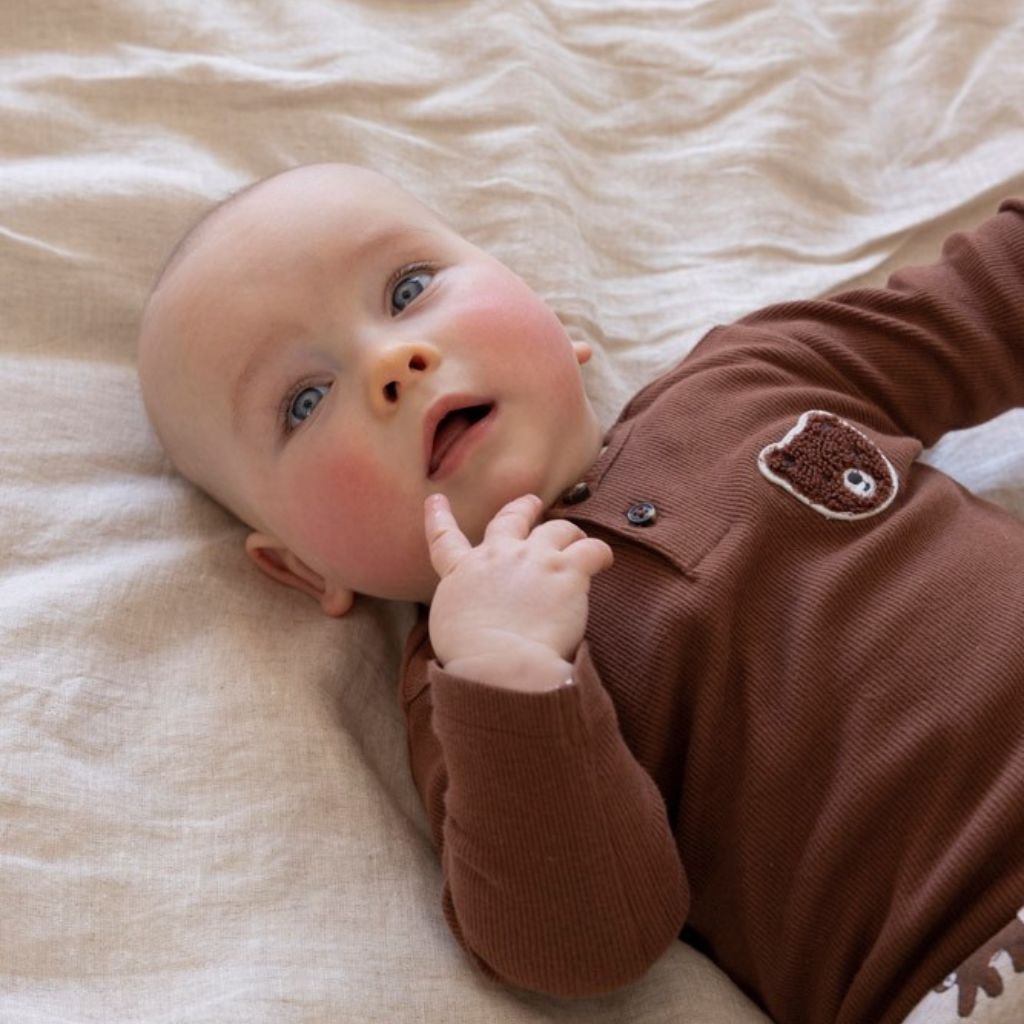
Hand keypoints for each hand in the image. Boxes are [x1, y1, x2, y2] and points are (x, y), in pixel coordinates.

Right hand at [424, 493, 613, 676]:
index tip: (437, 499)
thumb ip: (465, 607)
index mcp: (462, 572)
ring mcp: (534, 559)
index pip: (444, 540)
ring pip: (557, 529)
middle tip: (532, 503)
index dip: (439, 517)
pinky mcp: (567, 571)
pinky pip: (592, 549)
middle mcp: (497, 556)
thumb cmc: (471, 656)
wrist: (498, 662)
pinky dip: (600, 554)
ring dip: (568, 532)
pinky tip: (604, 562)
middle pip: (511, 519)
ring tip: (578, 540)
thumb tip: (479, 615)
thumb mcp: (449, 625)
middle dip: (522, 508)